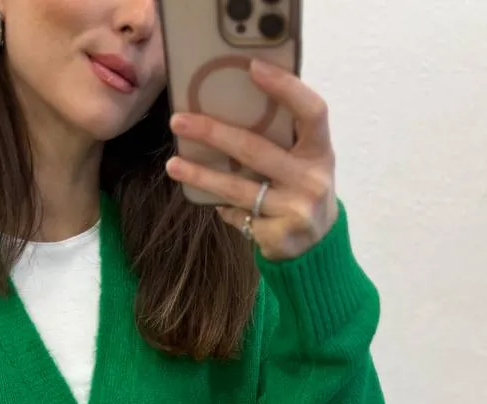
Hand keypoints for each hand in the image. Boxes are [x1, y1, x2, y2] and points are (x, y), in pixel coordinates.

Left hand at [165, 58, 338, 261]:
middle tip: (179, 122)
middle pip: (255, 150)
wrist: (319, 245)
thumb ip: (283, 139)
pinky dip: (224, 209)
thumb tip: (228, 108)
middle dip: (213, 133)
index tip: (252, 67)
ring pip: (237, 189)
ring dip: (201, 176)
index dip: (286, 88)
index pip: (311, 111)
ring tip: (173, 165)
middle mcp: (312, 179)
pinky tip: (215, 205)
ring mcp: (296, 210)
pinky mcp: (279, 236)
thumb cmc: (302, 189)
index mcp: (320, 151)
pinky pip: (239, 216)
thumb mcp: (305, 161)